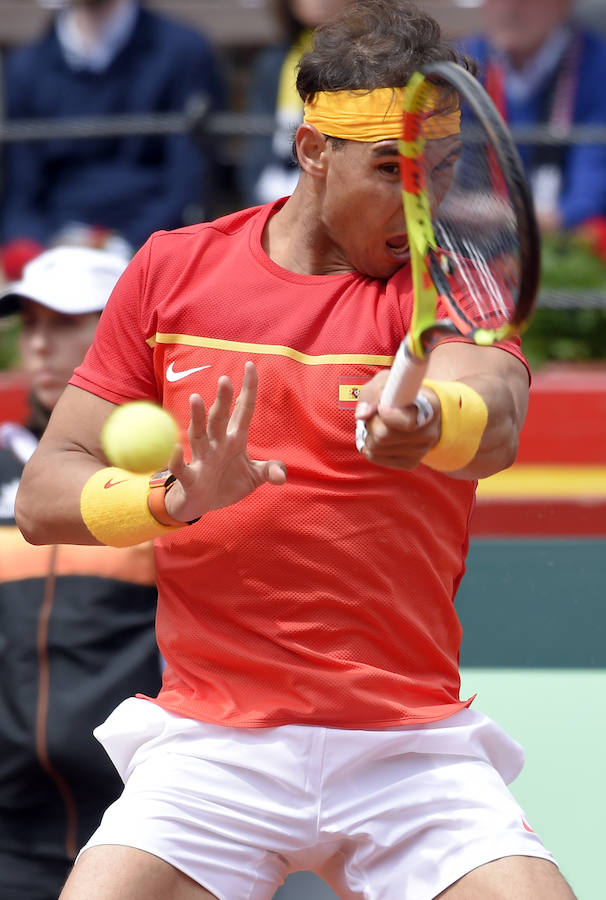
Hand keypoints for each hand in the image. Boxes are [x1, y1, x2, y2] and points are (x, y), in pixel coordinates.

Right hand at [164, 362, 285, 521]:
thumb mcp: (254, 478)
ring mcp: (203, 459)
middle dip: (223, 400)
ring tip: (196, 399)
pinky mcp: (191, 478)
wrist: (202, 504)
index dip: (247, 389)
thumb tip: (281, 475)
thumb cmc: (226, 484)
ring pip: (198, 435)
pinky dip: (176, 459)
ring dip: (197, 417)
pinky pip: (182, 468)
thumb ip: (269, 471)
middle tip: (225, 379)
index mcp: (234, 440)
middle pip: (220, 418)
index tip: (250, 365)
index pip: (243, 410)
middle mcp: (217, 445)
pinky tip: (174, 448)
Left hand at [355, 369, 440, 468]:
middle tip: (376, 414)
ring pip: (376, 448)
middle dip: (371, 423)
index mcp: (430, 406)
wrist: (417, 410)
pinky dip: (370, 446)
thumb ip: (372, 393)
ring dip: (369, 435)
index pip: (409, 422)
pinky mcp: (410, 463)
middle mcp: (430, 432)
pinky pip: (376, 457)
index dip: (390, 416)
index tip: (382, 408)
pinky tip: (379, 437)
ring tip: (379, 424)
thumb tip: (362, 415)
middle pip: (383, 436)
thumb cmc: (399, 393)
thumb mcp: (386, 382)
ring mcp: (421, 451)